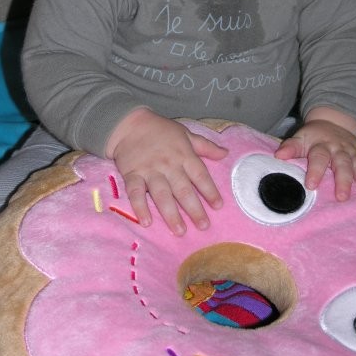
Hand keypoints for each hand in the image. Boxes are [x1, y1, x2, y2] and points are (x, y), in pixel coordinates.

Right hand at [106, 109, 226, 235]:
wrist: (130, 124)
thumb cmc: (161, 130)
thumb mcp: (186, 133)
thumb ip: (206, 146)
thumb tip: (226, 153)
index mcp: (184, 155)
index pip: (200, 175)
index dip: (210, 191)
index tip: (218, 206)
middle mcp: (169, 165)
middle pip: (183, 189)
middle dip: (194, 209)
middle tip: (203, 226)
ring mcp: (150, 171)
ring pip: (162, 195)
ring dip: (171, 214)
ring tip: (180, 231)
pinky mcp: (132, 175)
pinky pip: (136, 193)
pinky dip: (140, 208)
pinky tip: (146, 222)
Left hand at [274, 118, 355, 200]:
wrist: (333, 122)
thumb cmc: (314, 136)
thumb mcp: (301, 137)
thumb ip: (291, 147)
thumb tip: (279, 156)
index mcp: (322, 145)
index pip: (318, 157)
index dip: (315, 170)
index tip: (311, 185)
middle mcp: (339, 149)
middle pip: (342, 164)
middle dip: (343, 180)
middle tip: (342, 197)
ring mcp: (354, 152)